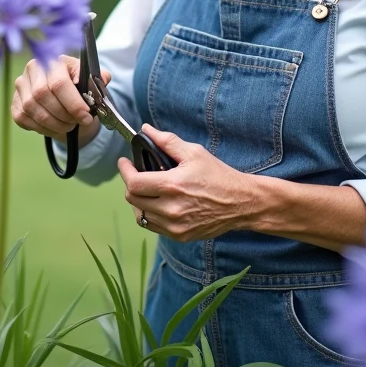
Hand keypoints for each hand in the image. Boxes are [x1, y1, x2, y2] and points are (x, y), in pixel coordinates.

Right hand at [11, 55, 108, 146]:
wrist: (63, 97)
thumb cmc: (78, 87)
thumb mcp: (90, 81)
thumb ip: (98, 79)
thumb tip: (104, 78)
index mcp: (53, 59)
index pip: (59, 82)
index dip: (73, 103)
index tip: (86, 116)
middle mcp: (33, 69)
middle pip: (43, 95)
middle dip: (64, 114)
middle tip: (77, 122)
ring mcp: (21, 86)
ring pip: (32, 109)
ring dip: (54, 123)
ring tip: (69, 125)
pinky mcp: (15, 103)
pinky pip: (24, 118)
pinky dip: (42, 128)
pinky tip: (55, 127)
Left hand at [119, 125, 260, 241]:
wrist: (241, 203)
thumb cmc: (218, 175)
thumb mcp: (194, 152)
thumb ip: (167, 141)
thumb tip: (145, 130)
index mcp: (172, 186)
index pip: (133, 183)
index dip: (124, 171)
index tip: (124, 162)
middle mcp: (171, 209)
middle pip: (133, 199)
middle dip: (130, 184)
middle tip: (136, 173)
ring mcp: (174, 226)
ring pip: (140, 215)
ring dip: (139, 201)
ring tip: (147, 189)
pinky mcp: (179, 236)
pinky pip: (153, 227)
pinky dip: (150, 214)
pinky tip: (158, 203)